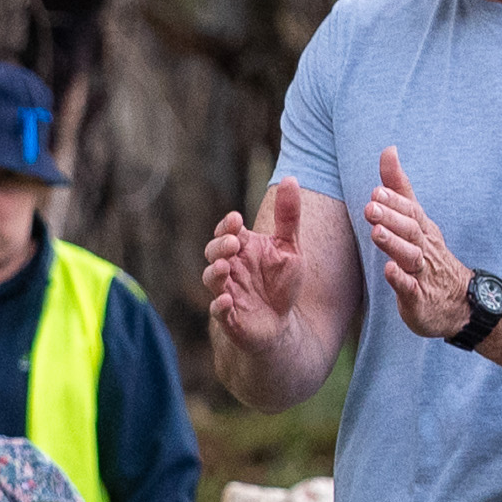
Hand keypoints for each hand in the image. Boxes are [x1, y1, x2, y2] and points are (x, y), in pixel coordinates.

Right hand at [203, 181, 306, 344]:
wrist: (281, 323)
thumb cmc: (281, 283)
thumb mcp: (290, 247)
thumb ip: (288, 215)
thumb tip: (290, 178)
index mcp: (241, 249)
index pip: (226, 231)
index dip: (226, 226)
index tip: (236, 220)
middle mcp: (229, 268)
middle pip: (212, 251)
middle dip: (219, 245)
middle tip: (233, 243)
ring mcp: (226, 291)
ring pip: (211, 279)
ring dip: (215, 272)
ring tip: (224, 267)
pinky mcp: (229, 317)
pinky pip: (218, 311)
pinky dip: (220, 305)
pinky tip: (228, 300)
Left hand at [360, 148, 476, 339]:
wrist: (459, 301)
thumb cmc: (430, 256)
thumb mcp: (416, 220)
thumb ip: (399, 188)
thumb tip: (389, 150)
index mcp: (422, 230)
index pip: (410, 211)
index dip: (395, 201)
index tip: (377, 190)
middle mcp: (424, 248)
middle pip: (410, 230)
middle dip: (391, 218)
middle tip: (371, 207)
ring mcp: (423, 274)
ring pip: (410, 256)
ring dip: (394, 244)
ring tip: (376, 233)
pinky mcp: (419, 299)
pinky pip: (411, 289)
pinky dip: (401, 280)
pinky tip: (389, 271)